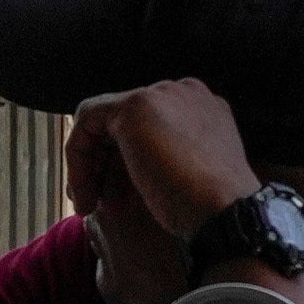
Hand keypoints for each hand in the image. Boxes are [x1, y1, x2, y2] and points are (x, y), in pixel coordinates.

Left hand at [63, 81, 262, 303]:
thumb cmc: (208, 209)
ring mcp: (161, 95)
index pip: (145, 126)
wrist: (226, 211)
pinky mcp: (136, 107)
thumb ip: (162, 160)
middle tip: (89, 199)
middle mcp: (183, 92)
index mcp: (201, 108)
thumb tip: (118, 167)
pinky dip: (78, 159)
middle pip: (122, 121)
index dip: (119, 158)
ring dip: (86, 164)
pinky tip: (84, 196)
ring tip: (86, 204)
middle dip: (99, 160)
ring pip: (101, 121)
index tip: (108, 194)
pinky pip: (87, 122)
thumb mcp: (186, 178)